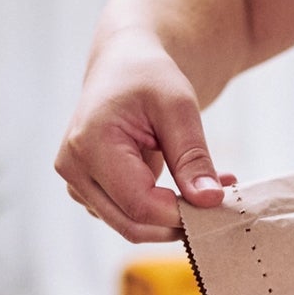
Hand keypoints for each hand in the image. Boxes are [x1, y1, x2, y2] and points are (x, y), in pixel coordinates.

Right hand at [56, 32, 234, 242]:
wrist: (122, 67)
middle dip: (178, 222)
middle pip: (132, 225)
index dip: (180, 213)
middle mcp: (74, 170)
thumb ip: (192, 157)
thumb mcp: (178, 107)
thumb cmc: (148, 78)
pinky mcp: (88, 193)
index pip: (139, 204)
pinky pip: (128, 217)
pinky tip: (185, 187)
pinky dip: (160, 212)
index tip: (218, 201)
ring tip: (210, 185)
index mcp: (89, 144)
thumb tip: (209, 201)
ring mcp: (77, 185)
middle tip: (220, 202)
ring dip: (172, 218)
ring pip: (131, 227)